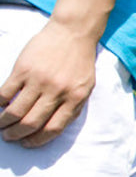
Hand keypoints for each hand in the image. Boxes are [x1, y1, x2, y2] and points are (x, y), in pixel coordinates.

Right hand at [0, 21, 97, 146]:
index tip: (27, 144)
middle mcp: (57, 91)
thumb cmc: (79, 62)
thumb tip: (53, 129)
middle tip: (9, 137)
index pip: (53, 128)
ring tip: (1, 125)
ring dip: (4, 123)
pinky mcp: (23, 69)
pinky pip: (5, 92)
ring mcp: (39, 80)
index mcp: (75, 98)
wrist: (73, 32)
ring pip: (15, 111)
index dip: (37, 140)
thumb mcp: (86, 87)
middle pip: (31, 123)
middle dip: (17, 135)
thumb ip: (73, 107)